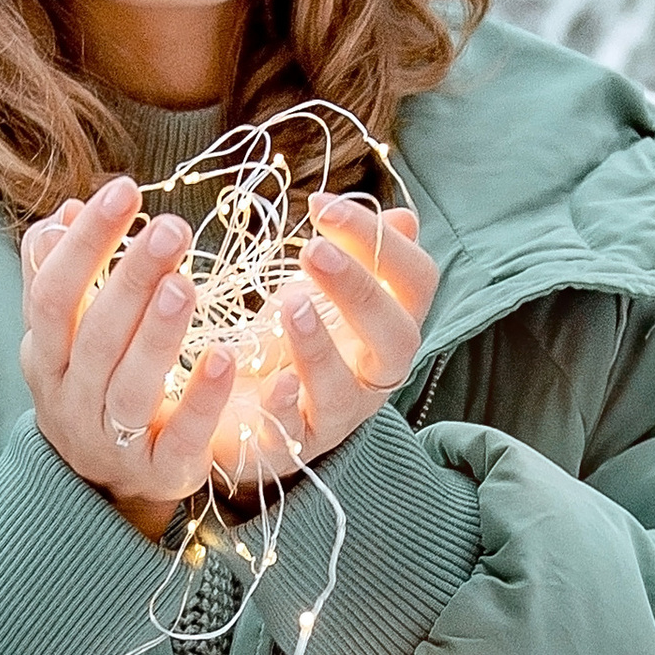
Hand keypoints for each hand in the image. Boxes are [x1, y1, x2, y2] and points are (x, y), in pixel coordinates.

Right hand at [20, 178, 233, 539]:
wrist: (99, 489)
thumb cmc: (89, 389)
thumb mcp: (63, 338)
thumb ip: (59, 276)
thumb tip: (66, 211)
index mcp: (45, 356)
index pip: (53, 293)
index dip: (85, 243)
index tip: (123, 190)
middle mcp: (71, 398)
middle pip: (95, 335)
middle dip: (131, 278)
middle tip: (172, 228)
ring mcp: (112, 440)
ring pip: (130, 387)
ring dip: (157, 335)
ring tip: (187, 284)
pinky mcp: (160, 472)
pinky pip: (179, 438)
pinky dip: (201, 399)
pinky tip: (227, 359)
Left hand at [209, 198, 441, 502]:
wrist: (240, 417)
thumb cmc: (288, 346)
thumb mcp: (323, 294)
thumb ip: (362, 259)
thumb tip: (403, 218)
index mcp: (388, 331)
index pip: (415, 283)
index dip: (380, 242)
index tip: (322, 206)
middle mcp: (372, 378)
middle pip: (394, 338)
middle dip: (359, 290)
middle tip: (313, 250)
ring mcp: (333, 417)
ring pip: (341, 391)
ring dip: (318, 346)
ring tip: (288, 305)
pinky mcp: (286, 448)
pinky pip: (292, 436)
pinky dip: (283, 408)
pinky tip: (272, 382)